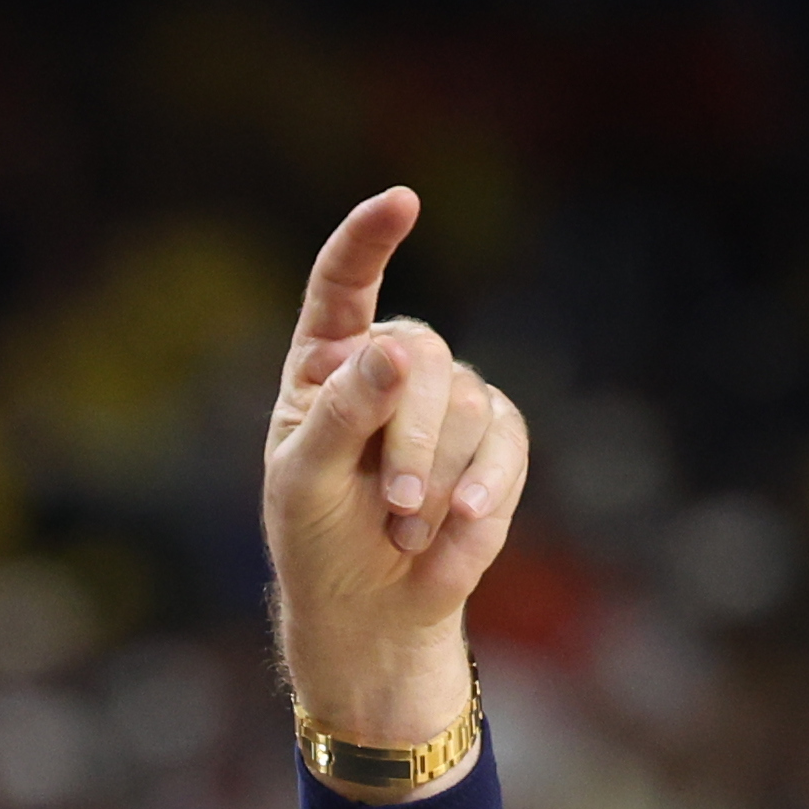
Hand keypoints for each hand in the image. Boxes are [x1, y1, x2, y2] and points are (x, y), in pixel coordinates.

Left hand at [256, 191, 530, 744]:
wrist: (370, 606)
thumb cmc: (316, 538)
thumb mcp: (302, 482)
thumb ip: (339, 415)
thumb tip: (393, 350)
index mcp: (326, 360)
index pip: (344, 282)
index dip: (370, 238)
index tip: (402, 203)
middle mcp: (391, 363)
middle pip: (421, 357)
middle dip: (408, 438)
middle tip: (389, 507)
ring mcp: (450, 398)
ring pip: (467, 405)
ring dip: (435, 482)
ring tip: (402, 533)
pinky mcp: (496, 440)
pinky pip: (506, 444)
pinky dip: (481, 493)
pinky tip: (453, 531)